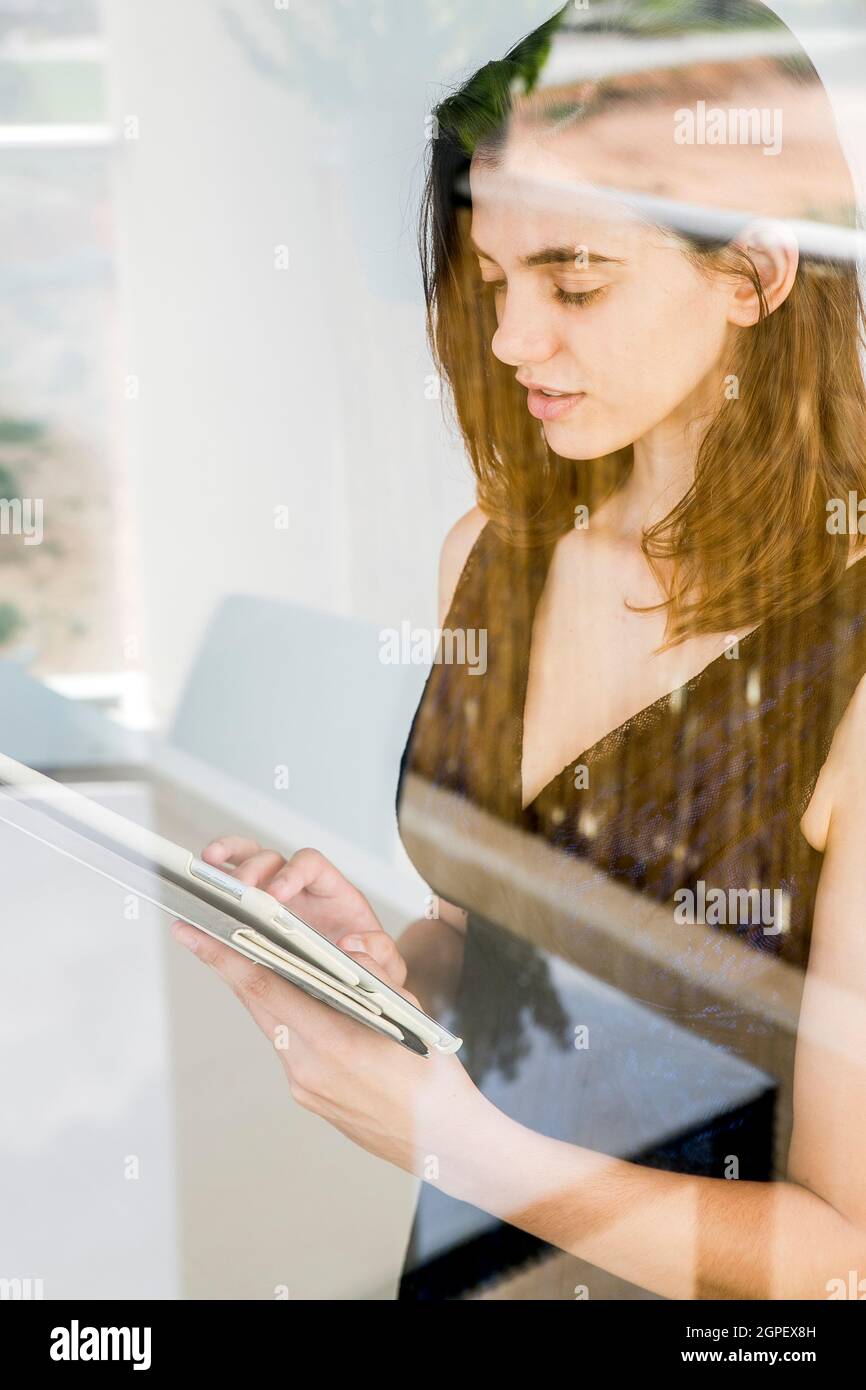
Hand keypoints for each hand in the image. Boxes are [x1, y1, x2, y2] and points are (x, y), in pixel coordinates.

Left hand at [170, 840, 498, 1190]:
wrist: (444, 1140)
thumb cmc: (431, 1076)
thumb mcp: (408, 1013)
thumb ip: (373, 977)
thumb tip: (347, 950)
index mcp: (331, 1042)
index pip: (265, 988)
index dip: (226, 957)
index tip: (195, 933)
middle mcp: (307, 1067)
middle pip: (258, 1005)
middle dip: (230, 967)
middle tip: (201, 934)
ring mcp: (305, 1085)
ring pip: (271, 1024)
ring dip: (258, 990)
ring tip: (247, 958)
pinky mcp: (309, 1095)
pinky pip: (288, 1044)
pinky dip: (284, 1016)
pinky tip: (291, 999)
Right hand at [193, 837, 407, 988]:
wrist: (359, 996)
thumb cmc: (372, 974)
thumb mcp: (386, 968)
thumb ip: (379, 955)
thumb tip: (354, 946)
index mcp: (334, 895)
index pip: (312, 866)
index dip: (293, 873)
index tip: (276, 895)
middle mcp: (302, 891)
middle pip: (272, 860)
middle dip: (253, 870)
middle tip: (240, 892)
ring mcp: (275, 901)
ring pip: (247, 865)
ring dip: (227, 861)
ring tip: (207, 867)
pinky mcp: (256, 921)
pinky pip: (233, 897)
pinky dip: (216, 887)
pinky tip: (197, 894)